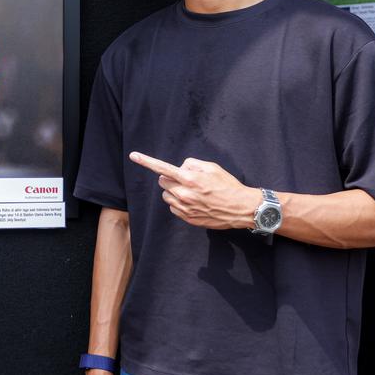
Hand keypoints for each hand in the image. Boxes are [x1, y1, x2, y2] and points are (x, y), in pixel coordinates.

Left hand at [130, 152, 256, 229]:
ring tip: (191, 192)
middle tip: (186, 179)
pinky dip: (178, 203)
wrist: (241, 208)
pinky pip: (173, 207)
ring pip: (166, 195)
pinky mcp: (188, 218)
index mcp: (190, 179)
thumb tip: (181, 168)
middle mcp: (184, 194)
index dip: (146, 161)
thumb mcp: (212, 167)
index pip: (162, 168)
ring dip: (174, 191)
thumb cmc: (228, 185)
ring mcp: (185, 208)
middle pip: (163, 181)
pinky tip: (193, 202)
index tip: (133, 155)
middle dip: (170, 178)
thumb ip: (192, 164)